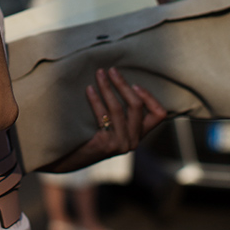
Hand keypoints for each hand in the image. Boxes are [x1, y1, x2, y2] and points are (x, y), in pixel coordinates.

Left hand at [43, 67, 166, 173]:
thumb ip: (121, 112)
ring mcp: (121, 144)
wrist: (71, 159)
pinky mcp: (106, 145)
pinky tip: (89, 89)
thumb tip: (119, 78)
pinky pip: (103, 115)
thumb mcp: (112, 125)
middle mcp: (134, 141)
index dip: (150, 97)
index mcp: (139, 134)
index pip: (159, 114)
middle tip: (111, 70)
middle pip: (136, 106)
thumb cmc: (90, 136)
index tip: (134, 83)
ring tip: (98, 74)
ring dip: (107, 87)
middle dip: (123, 84)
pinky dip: (95, 99)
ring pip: (118, 108)